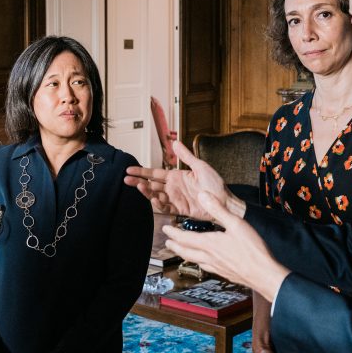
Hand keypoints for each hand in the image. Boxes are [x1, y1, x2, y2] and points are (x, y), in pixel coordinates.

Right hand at [124, 141, 245, 219]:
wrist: (225, 201)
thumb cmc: (215, 184)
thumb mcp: (200, 166)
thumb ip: (186, 156)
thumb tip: (175, 142)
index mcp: (176, 177)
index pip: (154, 173)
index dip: (142, 171)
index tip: (129, 169)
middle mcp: (173, 188)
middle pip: (151, 184)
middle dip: (138, 182)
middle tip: (126, 179)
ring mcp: (175, 199)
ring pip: (155, 196)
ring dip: (146, 192)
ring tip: (139, 187)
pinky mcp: (180, 209)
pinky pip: (165, 207)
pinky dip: (158, 204)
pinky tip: (153, 199)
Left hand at [163, 192, 289, 302]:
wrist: (264, 275)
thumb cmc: (253, 250)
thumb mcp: (236, 223)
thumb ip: (218, 209)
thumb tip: (203, 195)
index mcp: (210, 244)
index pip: (185, 238)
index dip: (173, 233)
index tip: (165, 229)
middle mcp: (210, 257)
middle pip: (186, 252)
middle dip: (175, 246)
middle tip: (167, 243)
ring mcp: (217, 267)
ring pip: (195, 261)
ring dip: (185, 255)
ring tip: (181, 252)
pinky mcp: (225, 274)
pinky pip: (206, 268)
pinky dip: (200, 263)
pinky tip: (204, 263)